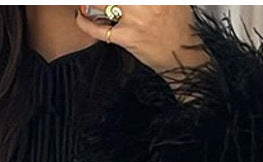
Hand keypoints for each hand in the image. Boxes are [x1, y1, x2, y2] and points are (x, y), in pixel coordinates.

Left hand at [75, 5, 210, 75]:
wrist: (182, 55)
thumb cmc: (179, 27)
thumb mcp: (173, 0)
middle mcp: (145, 3)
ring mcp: (135, 20)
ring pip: (103, 3)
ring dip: (90, 2)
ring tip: (86, 3)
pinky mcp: (127, 38)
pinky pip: (99, 30)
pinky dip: (85, 23)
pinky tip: (80, 17)